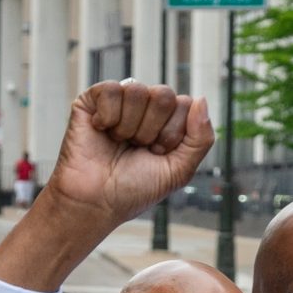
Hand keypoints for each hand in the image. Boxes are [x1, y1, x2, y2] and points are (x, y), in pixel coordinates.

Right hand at [0, 82, 216, 292]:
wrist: (96, 202)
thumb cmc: (134, 189)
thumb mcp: (179, 170)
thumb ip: (201, 138)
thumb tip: (201, 98)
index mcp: (167, 120)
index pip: (185, 104)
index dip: (172, 133)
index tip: (156, 154)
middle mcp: (145, 107)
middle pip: (164, 94)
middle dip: (151, 130)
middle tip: (136, 148)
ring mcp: (119, 101)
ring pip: (138, 90)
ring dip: (129, 127)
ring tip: (118, 143)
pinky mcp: (92, 100)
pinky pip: (112, 89)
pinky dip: (108, 117)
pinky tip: (101, 130)